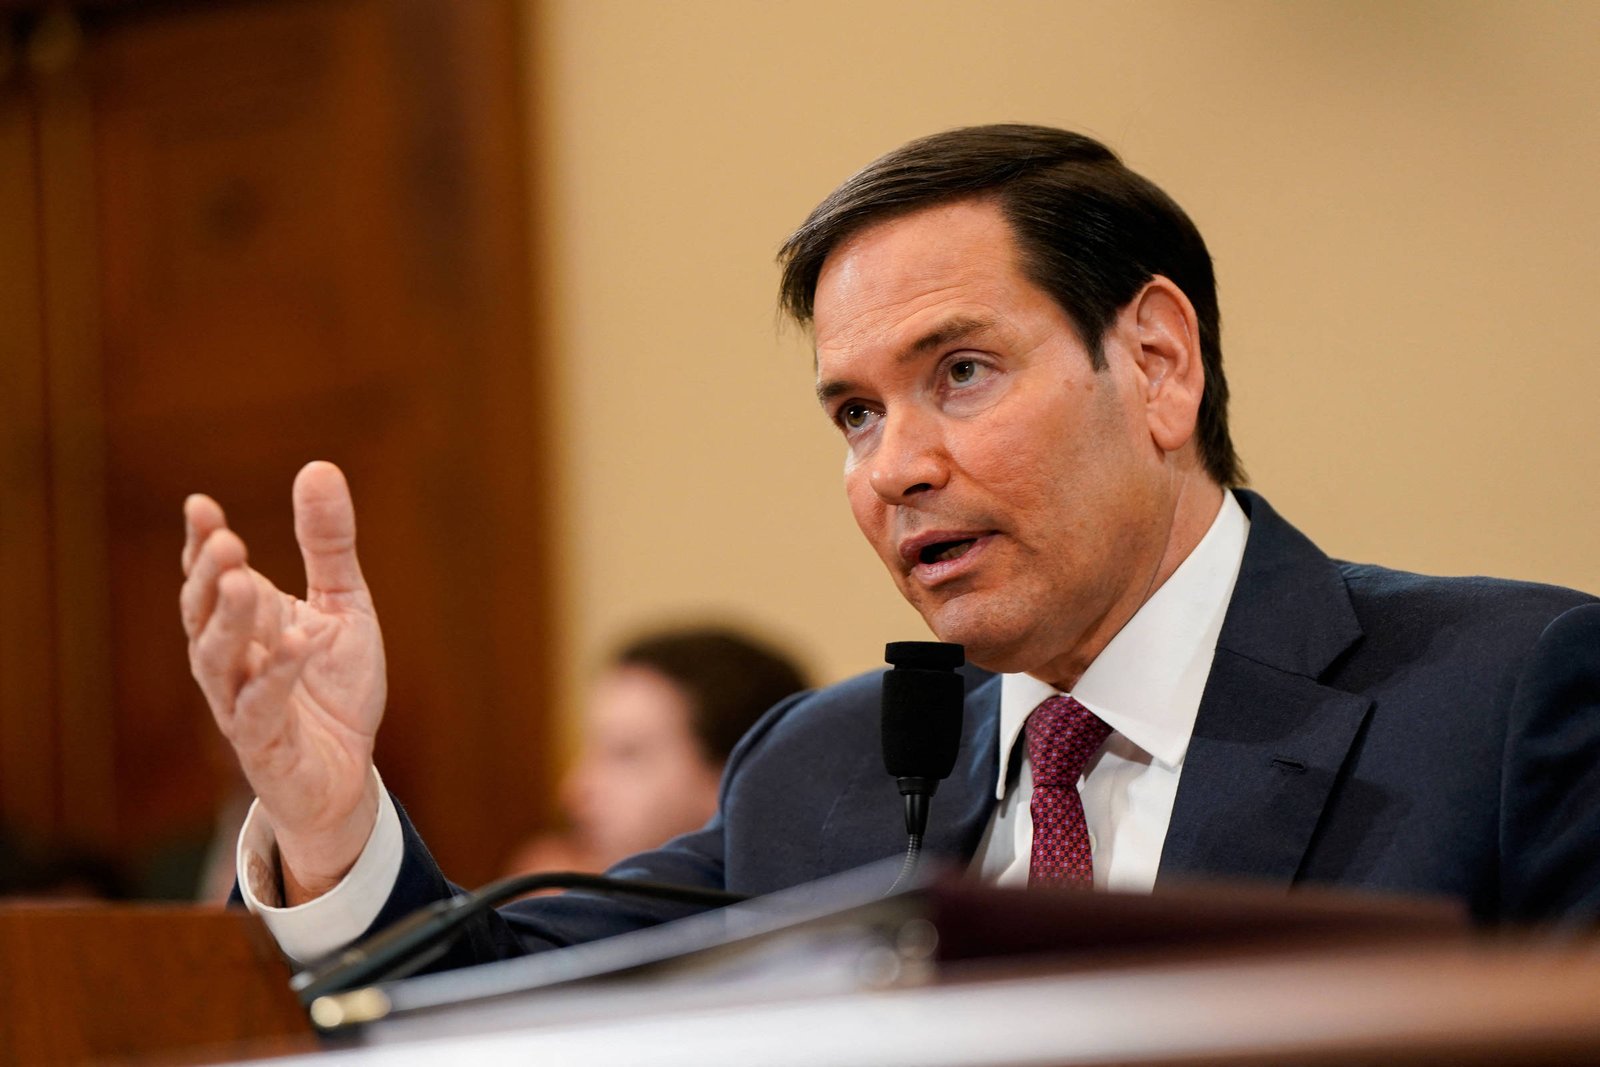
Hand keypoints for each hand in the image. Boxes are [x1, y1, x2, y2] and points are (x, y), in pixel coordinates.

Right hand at [181, 461, 386, 903]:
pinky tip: (296, 644)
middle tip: (226, 542)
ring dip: (229, 622)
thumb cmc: (333, 686)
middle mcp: (231, 660)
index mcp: (245, 622)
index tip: (200, 506)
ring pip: (218, 661)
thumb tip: (318, 467)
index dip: (201, 544)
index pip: (211, 577)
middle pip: (204, 615)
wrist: (346, 773)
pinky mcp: (264, 745)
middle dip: (209, 579)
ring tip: (244, 583)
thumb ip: (328, 544)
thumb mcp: (342, 604)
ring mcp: (241, 704)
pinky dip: (275, 676)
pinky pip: (259, 710)